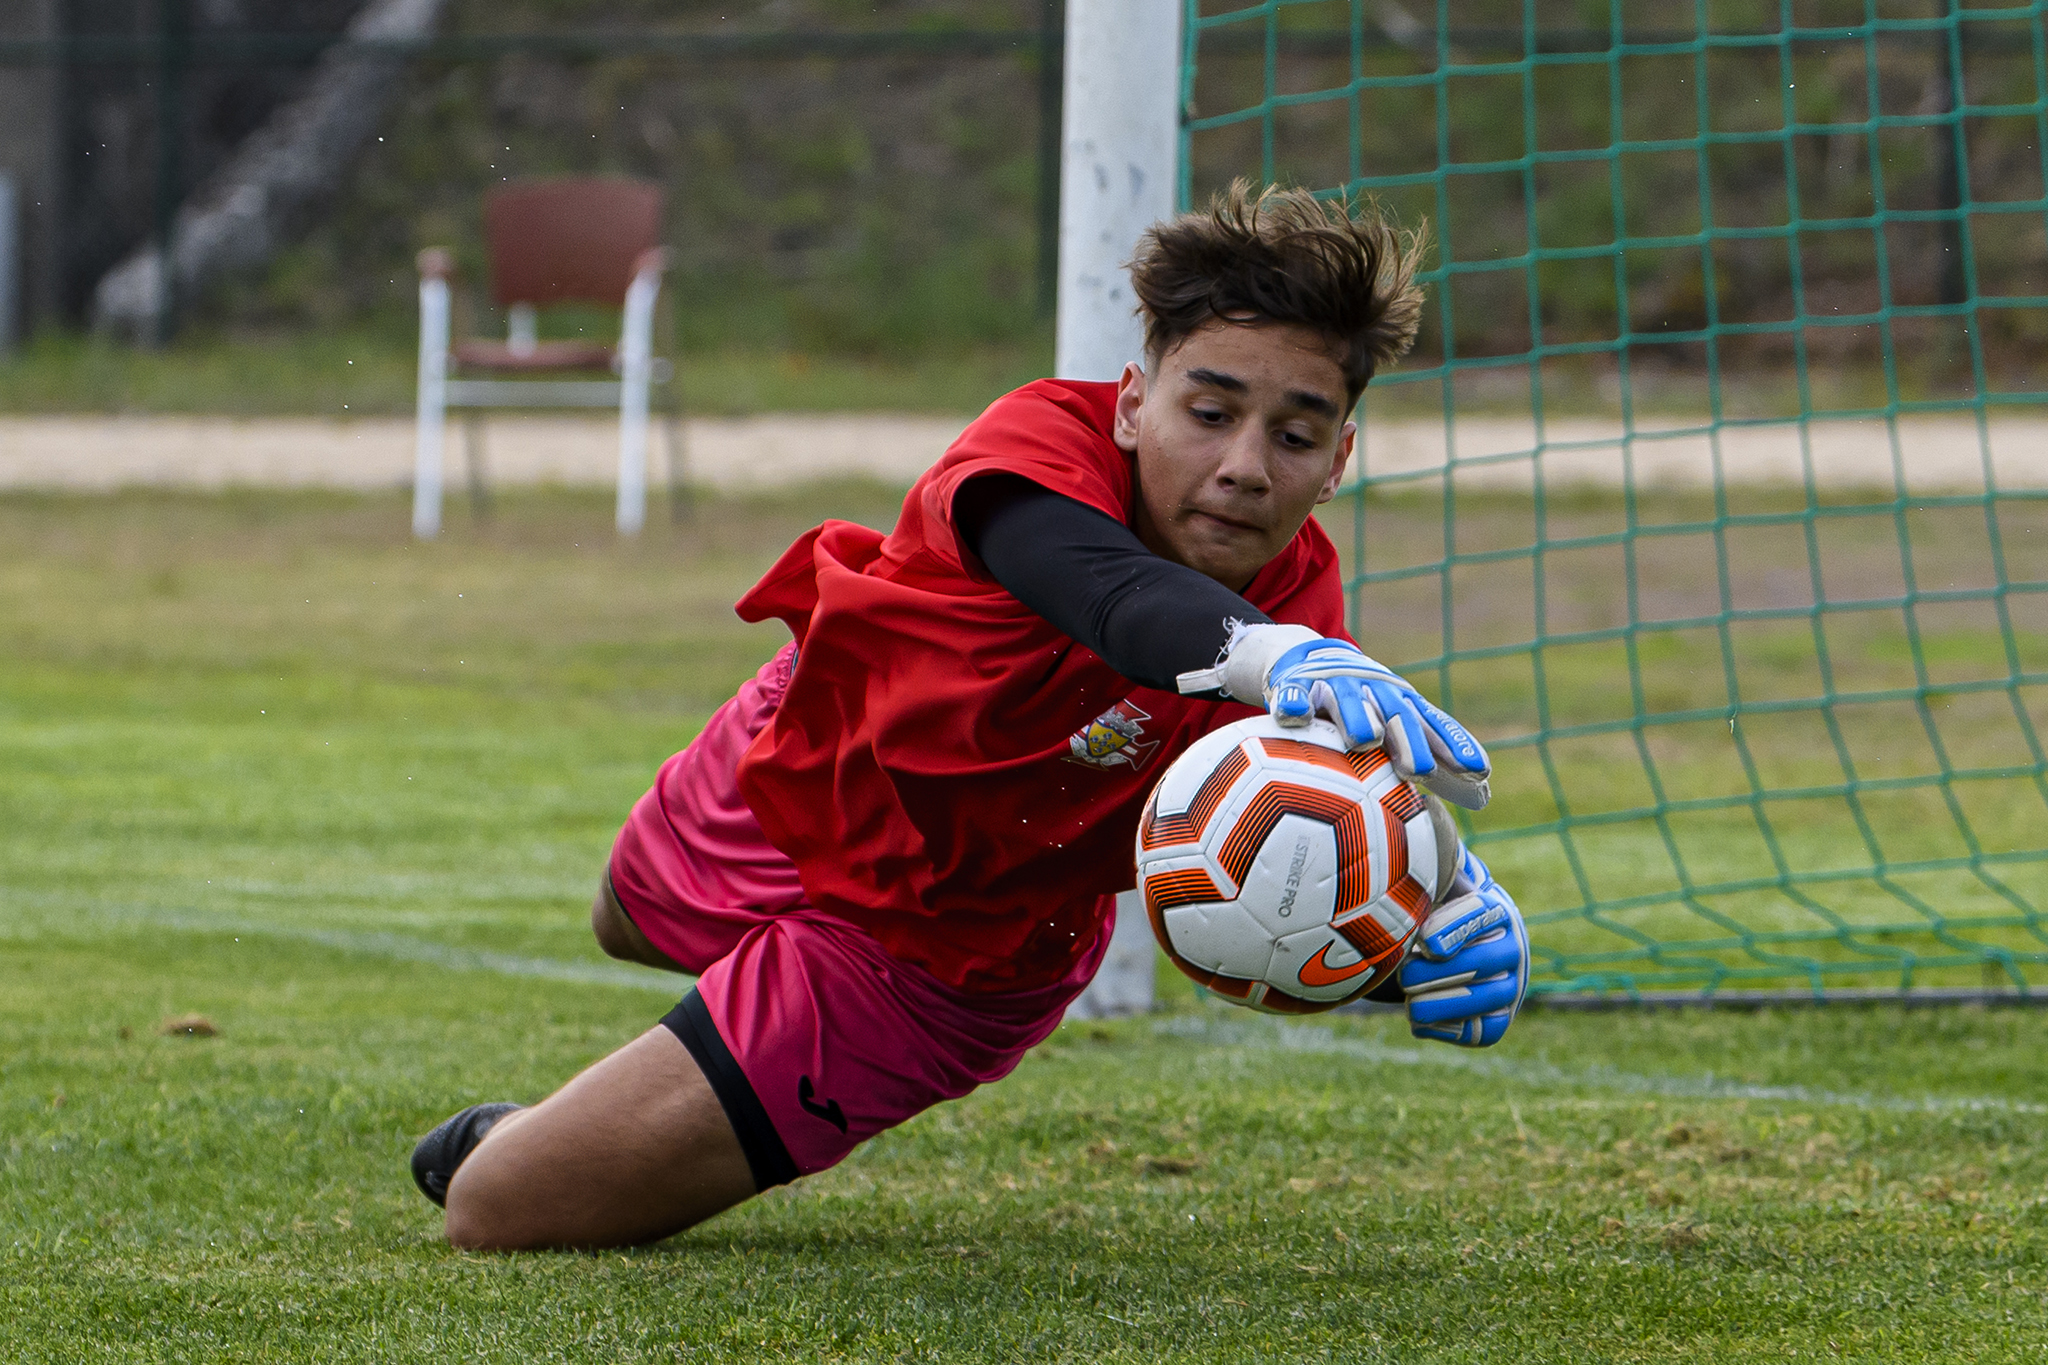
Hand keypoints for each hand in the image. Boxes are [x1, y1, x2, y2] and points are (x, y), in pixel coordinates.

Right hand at [1176, 624, 1490, 809]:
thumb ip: (1440, 765)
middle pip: (1397, 716)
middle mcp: (1375, 694)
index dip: (1456, 747)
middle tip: (1421, 771)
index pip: (1436, 726)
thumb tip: (1484, 801)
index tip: (1478, 772)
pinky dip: (1294, 703)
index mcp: (1405, 706)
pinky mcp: (1296, 684)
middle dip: (1411, 741)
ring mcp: (1335, 687)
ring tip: (1365, 740)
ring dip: (1358, 718)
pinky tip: (1294, 718)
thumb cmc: (1369, 707)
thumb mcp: (1403, 729)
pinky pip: (1292, 695)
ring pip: (1348, 702)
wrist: (1313, 659)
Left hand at [1398, 849, 1527, 1046]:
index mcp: (1493, 908)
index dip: (1457, 928)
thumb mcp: (1419, 879)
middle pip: (1480, 964)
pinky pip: (1479, 1033)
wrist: (1437, 951)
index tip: (1426, 941)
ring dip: (1435, 1002)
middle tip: (1405, 973)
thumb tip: (1396, 802)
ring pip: (1479, 1002)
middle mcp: (1512, 946)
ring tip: (1409, 994)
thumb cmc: (1419, 908)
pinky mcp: (1499, 1020)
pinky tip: (1421, 1017)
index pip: (1483, 915)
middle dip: (1435, 972)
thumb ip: (1415, 855)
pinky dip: (1446, 1028)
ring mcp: (1510, 986)